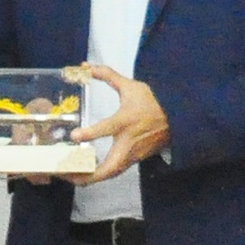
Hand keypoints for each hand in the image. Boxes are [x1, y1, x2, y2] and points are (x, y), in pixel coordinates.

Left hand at [75, 66, 168, 184]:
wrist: (177, 116)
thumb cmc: (152, 101)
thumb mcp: (130, 86)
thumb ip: (107, 75)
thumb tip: (86, 66)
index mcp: (126, 120)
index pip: (107, 128)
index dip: (90, 134)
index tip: (74, 136)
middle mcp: (129, 141)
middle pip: (110, 167)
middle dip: (88, 174)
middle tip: (68, 174)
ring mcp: (133, 154)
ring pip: (112, 173)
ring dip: (92, 178)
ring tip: (72, 177)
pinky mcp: (136, 159)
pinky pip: (117, 171)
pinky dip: (102, 174)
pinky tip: (88, 172)